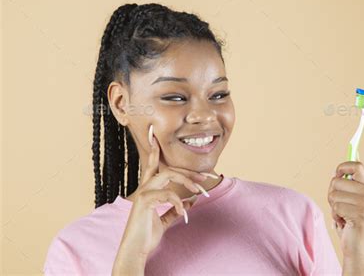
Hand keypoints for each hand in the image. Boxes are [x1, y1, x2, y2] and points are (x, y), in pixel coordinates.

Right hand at [113, 124, 207, 267]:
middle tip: (205, 178)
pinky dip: (178, 201)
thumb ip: (175, 209)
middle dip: (188, 172)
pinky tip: (184, 209)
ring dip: (186, 180)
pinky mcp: (144, 202)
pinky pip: (166, 194)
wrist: (135, 249)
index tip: (154, 136)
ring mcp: (143, 193)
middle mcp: (144, 188)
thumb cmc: (147, 235)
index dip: (154, 151)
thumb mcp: (165, 220)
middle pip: (168, 169)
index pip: (153, 166)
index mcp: (148, 190)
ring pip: (167, 175)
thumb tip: (190, 202)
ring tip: (199, 190)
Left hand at [327, 161, 363, 258]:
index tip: (337, 175)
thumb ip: (345, 186)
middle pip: (337, 180)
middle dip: (331, 193)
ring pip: (333, 194)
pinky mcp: (360, 214)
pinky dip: (335, 216)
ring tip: (343, 215)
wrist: (357, 247)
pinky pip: (336, 207)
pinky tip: (343, 222)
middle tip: (340, 206)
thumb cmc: (349, 223)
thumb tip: (337, 170)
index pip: (357, 165)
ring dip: (333, 207)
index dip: (342, 167)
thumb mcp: (348, 200)